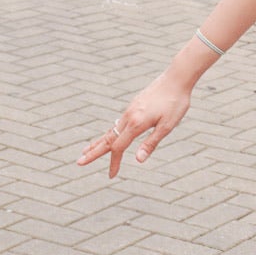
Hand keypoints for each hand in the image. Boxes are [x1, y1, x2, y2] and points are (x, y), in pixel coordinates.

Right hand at [77, 72, 191, 177]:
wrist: (176, 78)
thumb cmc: (175, 102)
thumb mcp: (167, 125)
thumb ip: (151, 143)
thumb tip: (138, 160)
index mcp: (136, 123)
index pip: (119, 147)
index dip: (114, 163)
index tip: (111, 176)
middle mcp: (129, 116)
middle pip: (107, 139)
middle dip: (93, 152)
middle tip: (79, 163)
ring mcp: (130, 110)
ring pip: (110, 130)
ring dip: (98, 142)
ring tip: (86, 150)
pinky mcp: (133, 105)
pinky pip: (117, 123)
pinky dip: (109, 132)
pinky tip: (109, 136)